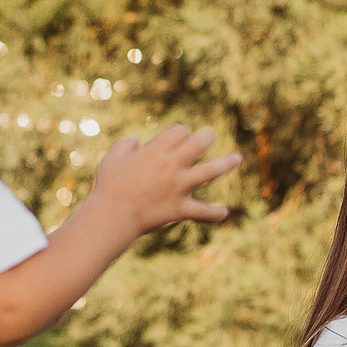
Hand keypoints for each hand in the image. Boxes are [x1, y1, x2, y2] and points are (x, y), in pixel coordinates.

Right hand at [90, 124, 240, 235]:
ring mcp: (179, 187)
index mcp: (156, 151)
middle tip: (208, 138)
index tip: (175, 140)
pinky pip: (202, 212)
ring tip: (237, 159)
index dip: (180, 133)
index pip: (180, 131)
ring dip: (226, 164)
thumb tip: (137, 142)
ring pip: (210, 172)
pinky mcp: (180, 209)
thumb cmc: (109, 185)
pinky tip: (224, 212)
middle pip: (200, 144)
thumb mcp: (113, 157)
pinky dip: (214, 213)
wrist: (113, 215)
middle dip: (206, 138)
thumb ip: (126, 144)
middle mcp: (172, 166)